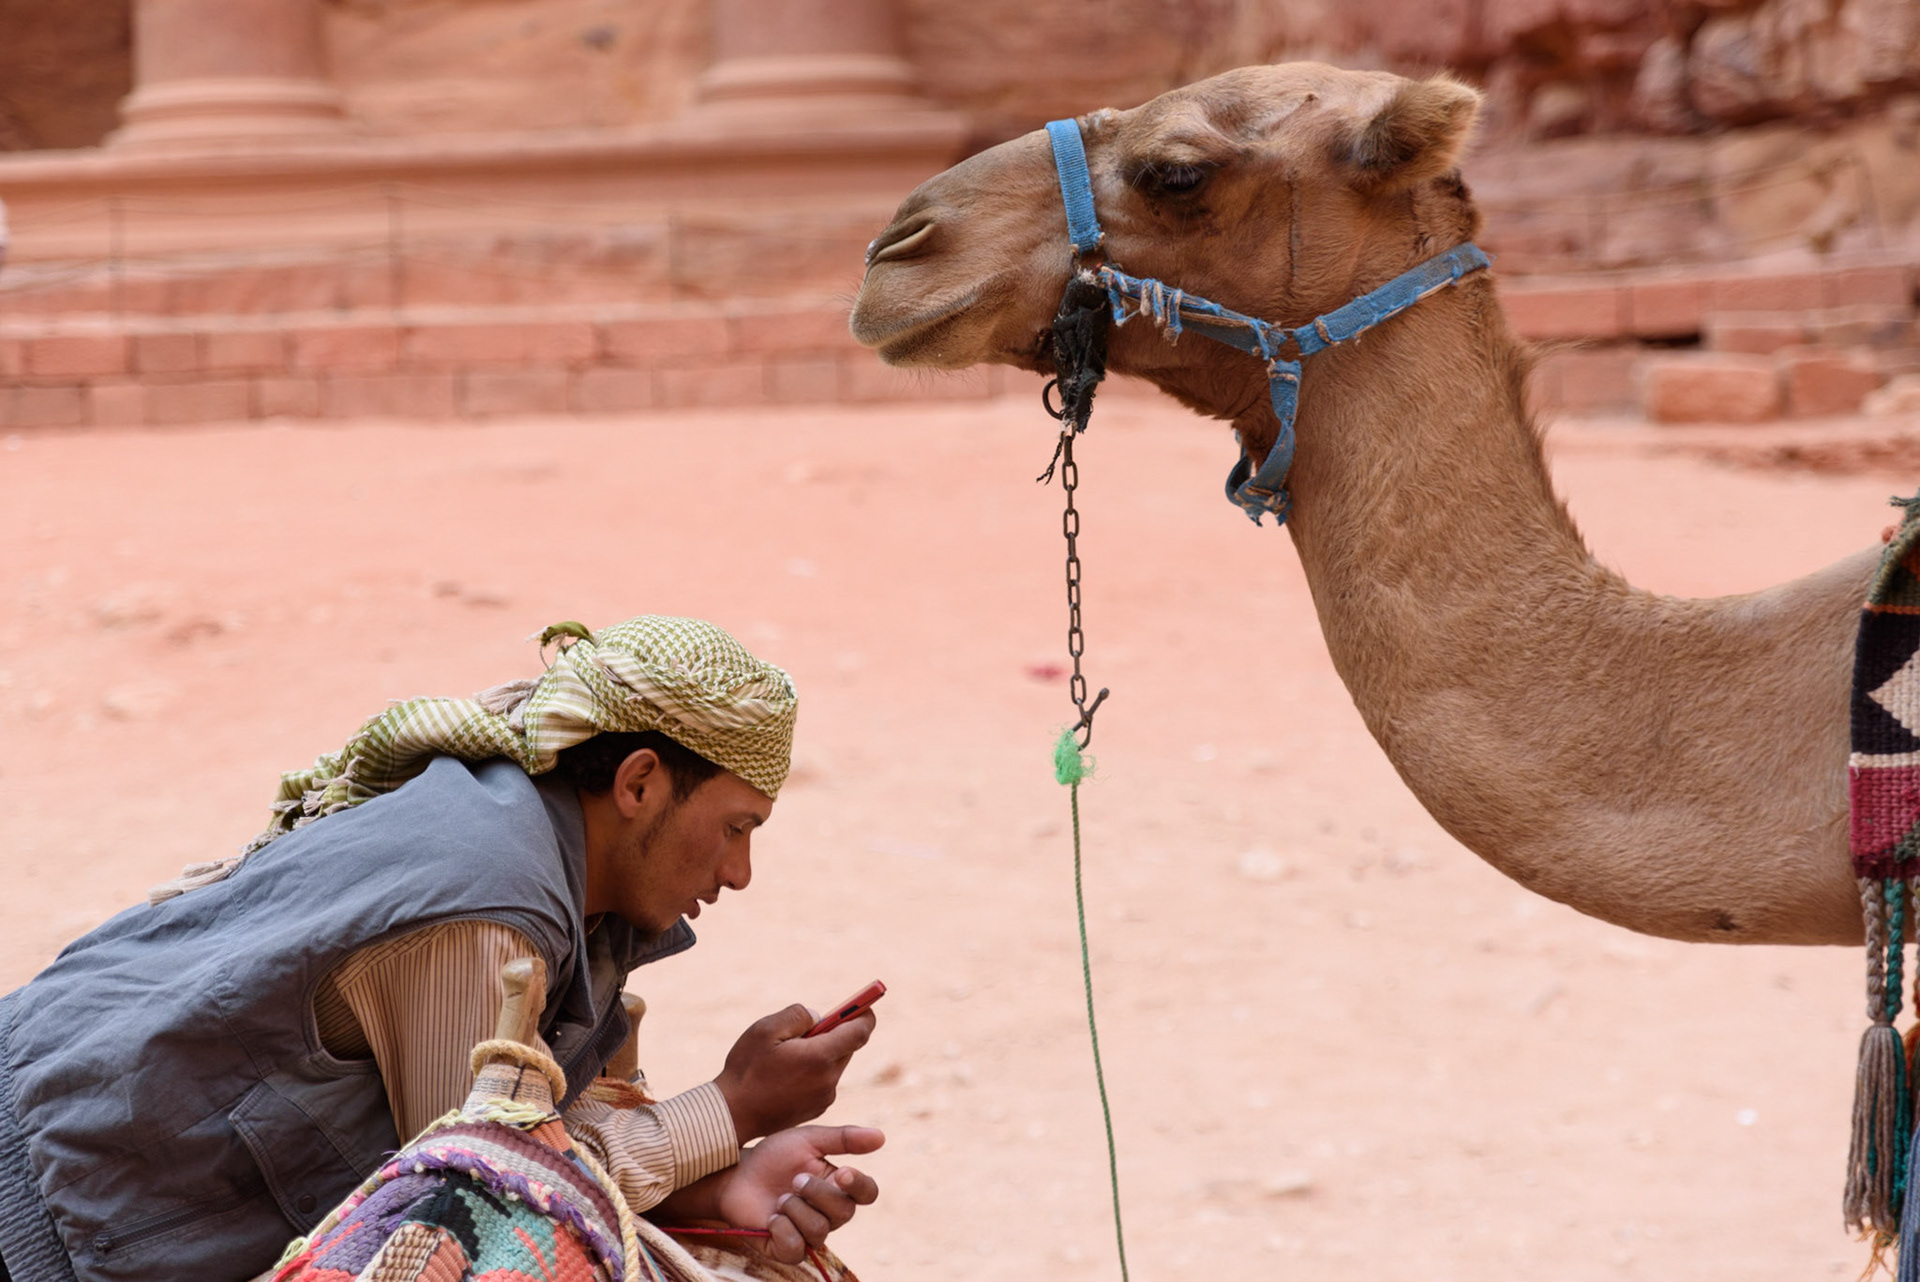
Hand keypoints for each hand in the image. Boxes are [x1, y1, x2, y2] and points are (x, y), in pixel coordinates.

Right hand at [714, 1004, 875, 1140]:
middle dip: (836, 1032)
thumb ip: (798, 1015)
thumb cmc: (746, 1069)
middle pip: (848, 1047)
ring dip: (822, 1052)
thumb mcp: (766, 1029)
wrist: (732, 1116)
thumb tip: (819, 1018)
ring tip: (788, 1053)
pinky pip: (825, 1081)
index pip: (860, 1031)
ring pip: (835, 1064)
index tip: (864, 1002)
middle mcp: (829, 1079)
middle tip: (811, 1026)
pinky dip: (815, 1070)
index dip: (865, 1013)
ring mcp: (824, 1097)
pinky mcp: (816, 1109)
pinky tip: (786, 1073)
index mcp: (820, 1057)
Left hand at [717, 1125, 883, 1264]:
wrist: (736, 1174)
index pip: (867, 1193)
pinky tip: (771, 1218)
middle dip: (817, 1193)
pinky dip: (782, 1230)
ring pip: (819, 1231)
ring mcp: (808, 1233)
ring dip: (795, 1209)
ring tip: (779, 1198)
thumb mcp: (807, 1139)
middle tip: (795, 1179)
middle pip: (844, 1213)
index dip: (858, 1186)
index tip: (840, 1173)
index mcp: (839, 1186)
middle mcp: (829, 1213)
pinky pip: (796, 1249)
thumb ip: (843, 1138)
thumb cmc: (774, 1156)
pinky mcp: (786, 1249)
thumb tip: (881, 1137)